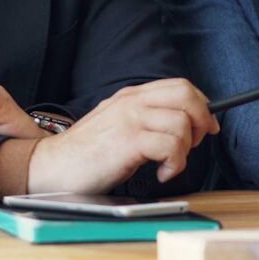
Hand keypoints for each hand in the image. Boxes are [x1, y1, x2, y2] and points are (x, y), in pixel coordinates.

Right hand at [26, 78, 219, 193]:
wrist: (51, 167)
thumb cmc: (86, 153)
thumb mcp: (117, 124)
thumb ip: (145, 118)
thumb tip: (184, 123)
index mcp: (131, 95)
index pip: (180, 86)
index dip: (201, 104)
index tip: (207, 126)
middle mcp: (132, 101)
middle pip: (186, 95)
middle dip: (202, 120)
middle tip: (195, 144)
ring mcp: (130, 119)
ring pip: (182, 122)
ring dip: (185, 150)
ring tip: (169, 165)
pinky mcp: (128, 140)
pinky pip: (171, 146)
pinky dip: (175, 164)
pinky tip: (161, 174)